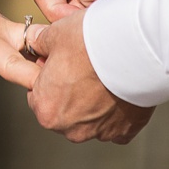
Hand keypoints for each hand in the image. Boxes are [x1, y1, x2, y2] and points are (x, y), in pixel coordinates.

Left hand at [25, 9, 154, 143]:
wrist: (134, 49)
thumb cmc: (91, 43)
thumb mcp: (55, 35)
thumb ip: (39, 43)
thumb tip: (34, 42)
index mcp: (46, 108)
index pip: (37, 95)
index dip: (47, 77)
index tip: (58, 64)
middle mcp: (70, 128)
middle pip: (63, 110)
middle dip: (69, 93)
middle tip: (82, 67)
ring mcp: (99, 132)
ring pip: (90, 118)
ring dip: (93, 103)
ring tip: (102, 75)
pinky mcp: (124, 131)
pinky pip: (115, 124)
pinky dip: (116, 111)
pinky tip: (118, 90)